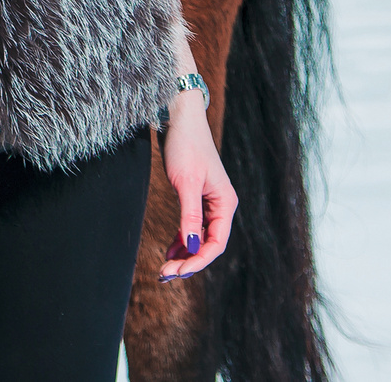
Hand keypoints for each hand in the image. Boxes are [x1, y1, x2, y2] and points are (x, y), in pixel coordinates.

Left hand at [157, 92, 235, 282]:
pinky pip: (191, 226)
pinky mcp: (195, 197)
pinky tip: (169, 250)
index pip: (216, 243)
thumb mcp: (186, 182)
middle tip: (165, 274)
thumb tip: (190, 247)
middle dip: (188, 261)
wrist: (179, 117)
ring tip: (165, 268)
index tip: (177, 271)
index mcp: (225, 203)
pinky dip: (180, 239)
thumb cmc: (185, 145)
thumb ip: (189, 216)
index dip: (198, 261)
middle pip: (207, 244)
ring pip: (198, 237)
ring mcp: (208, 202)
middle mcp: (220, 205)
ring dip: (183, 253)